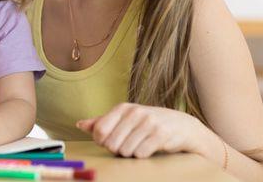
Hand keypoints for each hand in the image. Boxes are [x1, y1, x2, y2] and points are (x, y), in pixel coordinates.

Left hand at [76, 103, 204, 157]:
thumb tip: (79, 124)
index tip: (113, 140)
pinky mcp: (161, 134)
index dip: (103, 142)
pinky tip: (150, 148)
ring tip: (141, 145)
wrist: (183, 127)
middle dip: (119, 149)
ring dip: (132, 153)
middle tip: (130, 144)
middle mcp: (134, 112)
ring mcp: (148, 122)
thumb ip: (102, 123)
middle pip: (111, 144)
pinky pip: (141, 154)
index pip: (99, 131)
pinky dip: (143, 155)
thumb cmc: (148, 124)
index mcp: (122, 108)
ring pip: (126, 151)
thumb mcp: (125, 120)